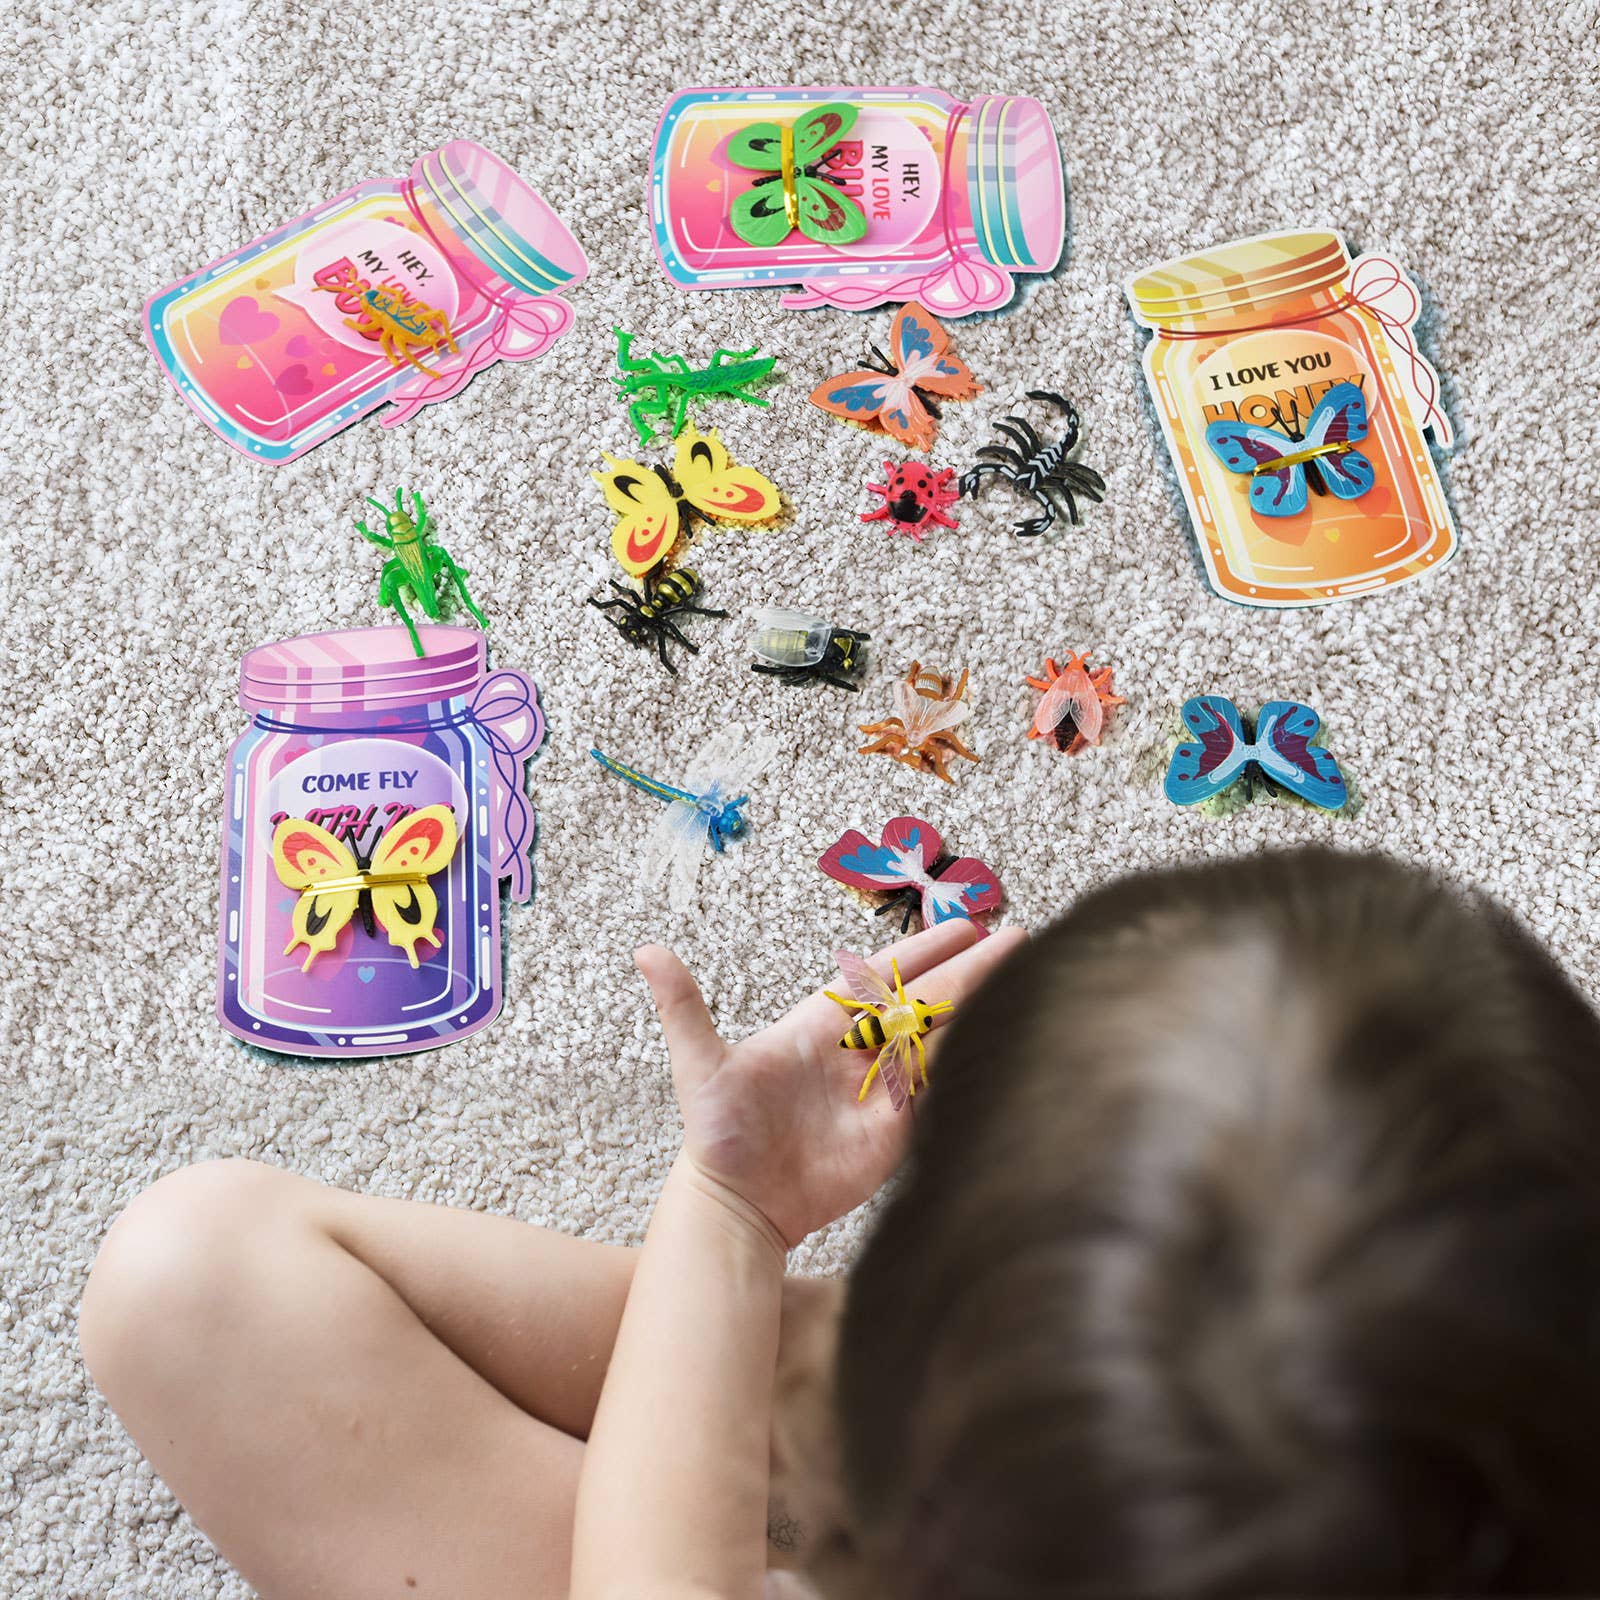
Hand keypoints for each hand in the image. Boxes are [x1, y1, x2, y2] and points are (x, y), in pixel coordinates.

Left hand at [635, 920, 1027, 1247]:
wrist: (737, 1206)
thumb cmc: (717, 1134)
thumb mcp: (699, 1064)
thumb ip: (683, 1007)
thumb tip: (645, 950)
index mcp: (822, 1024)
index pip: (885, 977)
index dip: (925, 951)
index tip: (965, 927)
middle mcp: (859, 1052)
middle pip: (926, 1001)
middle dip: (971, 971)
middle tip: (1018, 939)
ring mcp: (881, 1091)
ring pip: (940, 1040)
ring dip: (981, 1010)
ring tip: (1026, 979)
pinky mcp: (895, 1133)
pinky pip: (939, 1092)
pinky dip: (968, 1066)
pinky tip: (1004, 1043)